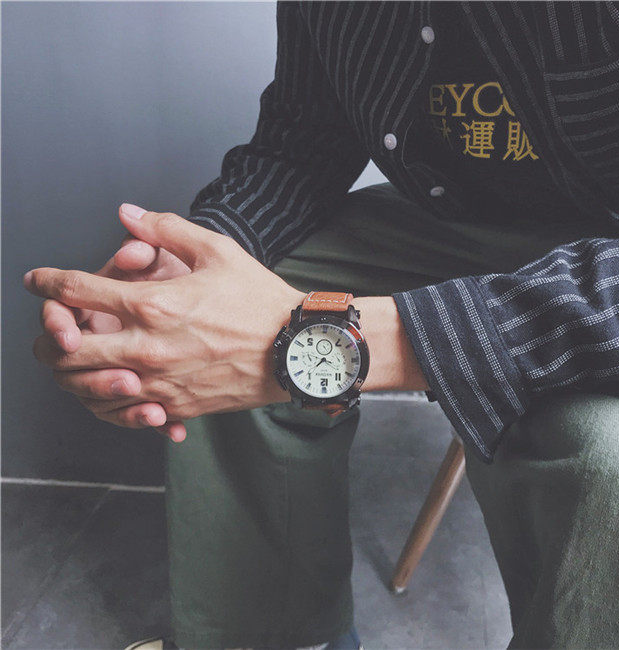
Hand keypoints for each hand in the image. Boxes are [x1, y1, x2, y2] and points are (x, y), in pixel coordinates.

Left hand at [25, 205, 302, 432]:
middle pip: (66, 350)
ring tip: (80, 356)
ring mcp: (161, 383)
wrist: (295, 350)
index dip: (48, 282)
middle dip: (49, 334)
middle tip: (55, 324)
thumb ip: (166, 229)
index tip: (39, 281)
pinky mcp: (176, 405)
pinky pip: (124, 412)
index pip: (77, 291)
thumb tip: (128, 214)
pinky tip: (117, 384)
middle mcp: (149, 348)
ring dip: (72, 372)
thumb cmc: (260, 301)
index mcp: (155, 305)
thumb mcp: (217, 252)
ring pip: (87, 388)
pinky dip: (109, 400)